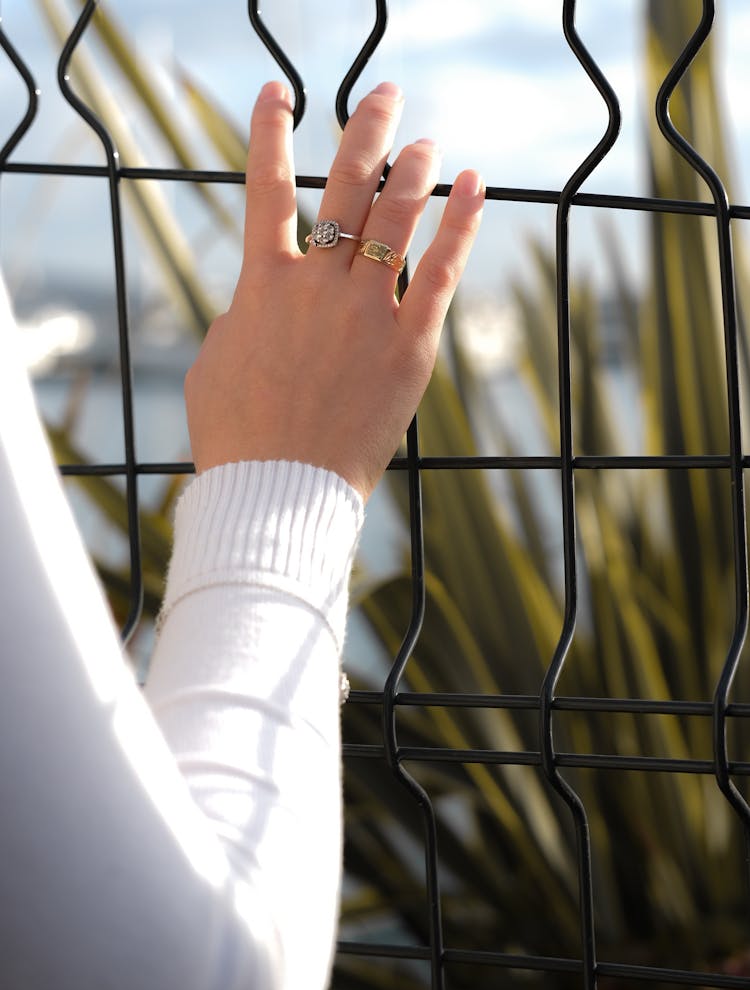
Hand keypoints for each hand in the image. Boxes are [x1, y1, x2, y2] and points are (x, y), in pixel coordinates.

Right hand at [185, 80, 483, 500]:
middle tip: (386, 97)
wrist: (279, 488)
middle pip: (346, 185)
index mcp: (263, 284)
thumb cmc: (237, 435)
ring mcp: (366, 311)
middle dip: (367, 130)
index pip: (265, 187)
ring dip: (414, 170)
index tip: (278, 91)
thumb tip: (263, 299)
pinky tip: (474, 186)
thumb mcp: (217, 362)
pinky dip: (459, 223)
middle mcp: (317, 284)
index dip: (269, 132)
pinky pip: (440, 270)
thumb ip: (244, 316)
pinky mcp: (410, 344)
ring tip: (427, 144)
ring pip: (396, 217)